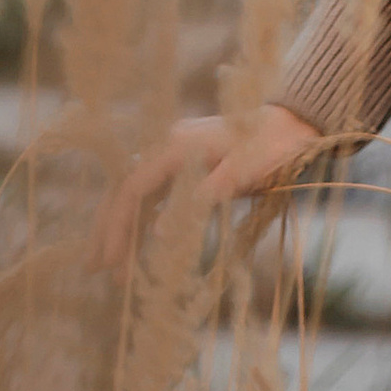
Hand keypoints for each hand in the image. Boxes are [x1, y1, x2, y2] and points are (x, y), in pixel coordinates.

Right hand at [86, 100, 323, 273]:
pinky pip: (154, 192)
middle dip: (108, 230)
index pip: (133, 189)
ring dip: (121, 226)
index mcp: (176, 146)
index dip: (118, 227)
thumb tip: (160, 232)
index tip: (111, 262)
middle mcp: (168, 146)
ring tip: (109, 266)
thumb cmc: (273, 147)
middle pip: (125, 190)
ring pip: (136, 192)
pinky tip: (137, 243)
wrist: (296, 121)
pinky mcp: (187, 163)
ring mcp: (175, 153)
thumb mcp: (241, 174)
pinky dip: (142, 218)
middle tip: (94, 269)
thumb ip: (202, 199)